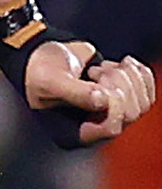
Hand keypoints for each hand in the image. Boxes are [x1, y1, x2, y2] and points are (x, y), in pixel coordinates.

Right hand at [28, 36, 157, 148]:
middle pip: (131, 114)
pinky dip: (140, 73)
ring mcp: (110, 114)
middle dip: (120, 85)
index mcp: (73, 133)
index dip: (113, 104)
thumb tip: (103, 100)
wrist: (44, 56)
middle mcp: (94, 128)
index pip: (111, 128)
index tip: (98, 82)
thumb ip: (75, 92)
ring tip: (103, 67)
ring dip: (128, 77)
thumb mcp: (50, 81)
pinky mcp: (122, 99)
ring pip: (143, 103)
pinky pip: (148, 92)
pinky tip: (124, 62)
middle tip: (97, 71)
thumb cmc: (39, 72)